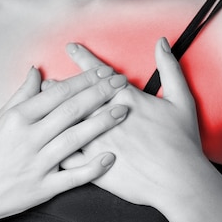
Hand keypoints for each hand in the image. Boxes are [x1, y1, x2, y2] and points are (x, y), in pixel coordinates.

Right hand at [0, 65, 128, 221]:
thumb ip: (20, 96)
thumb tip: (37, 70)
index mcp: (16, 119)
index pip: (56, 93)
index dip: (83, 81)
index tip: (103, 71)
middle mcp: (27, 139)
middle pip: (70, 111)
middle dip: (99, 94)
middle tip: (122, 83)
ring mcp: (36, 165)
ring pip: (75, 140)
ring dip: (101, 123)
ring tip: (123, 110)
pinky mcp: (42, 189)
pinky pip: (72, 177)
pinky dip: (92, 167)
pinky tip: (111, 157)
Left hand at [61, 38, 209, 207]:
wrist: (177, 180)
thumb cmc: (181, 141)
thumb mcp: (181, 99)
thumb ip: (169, 67)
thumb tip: (161, 42)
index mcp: (124, 99)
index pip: (98, 74)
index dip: (83, 58)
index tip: (70, 48)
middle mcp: (104, 117)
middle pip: (75, 97)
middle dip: (59, 87)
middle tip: (47, 81)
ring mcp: (95, 142)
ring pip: (65, 124)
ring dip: (52, 115)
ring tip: (41, 110)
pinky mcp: (92, 165)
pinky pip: (66, 155)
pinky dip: (55, 149)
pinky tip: (46, 146)